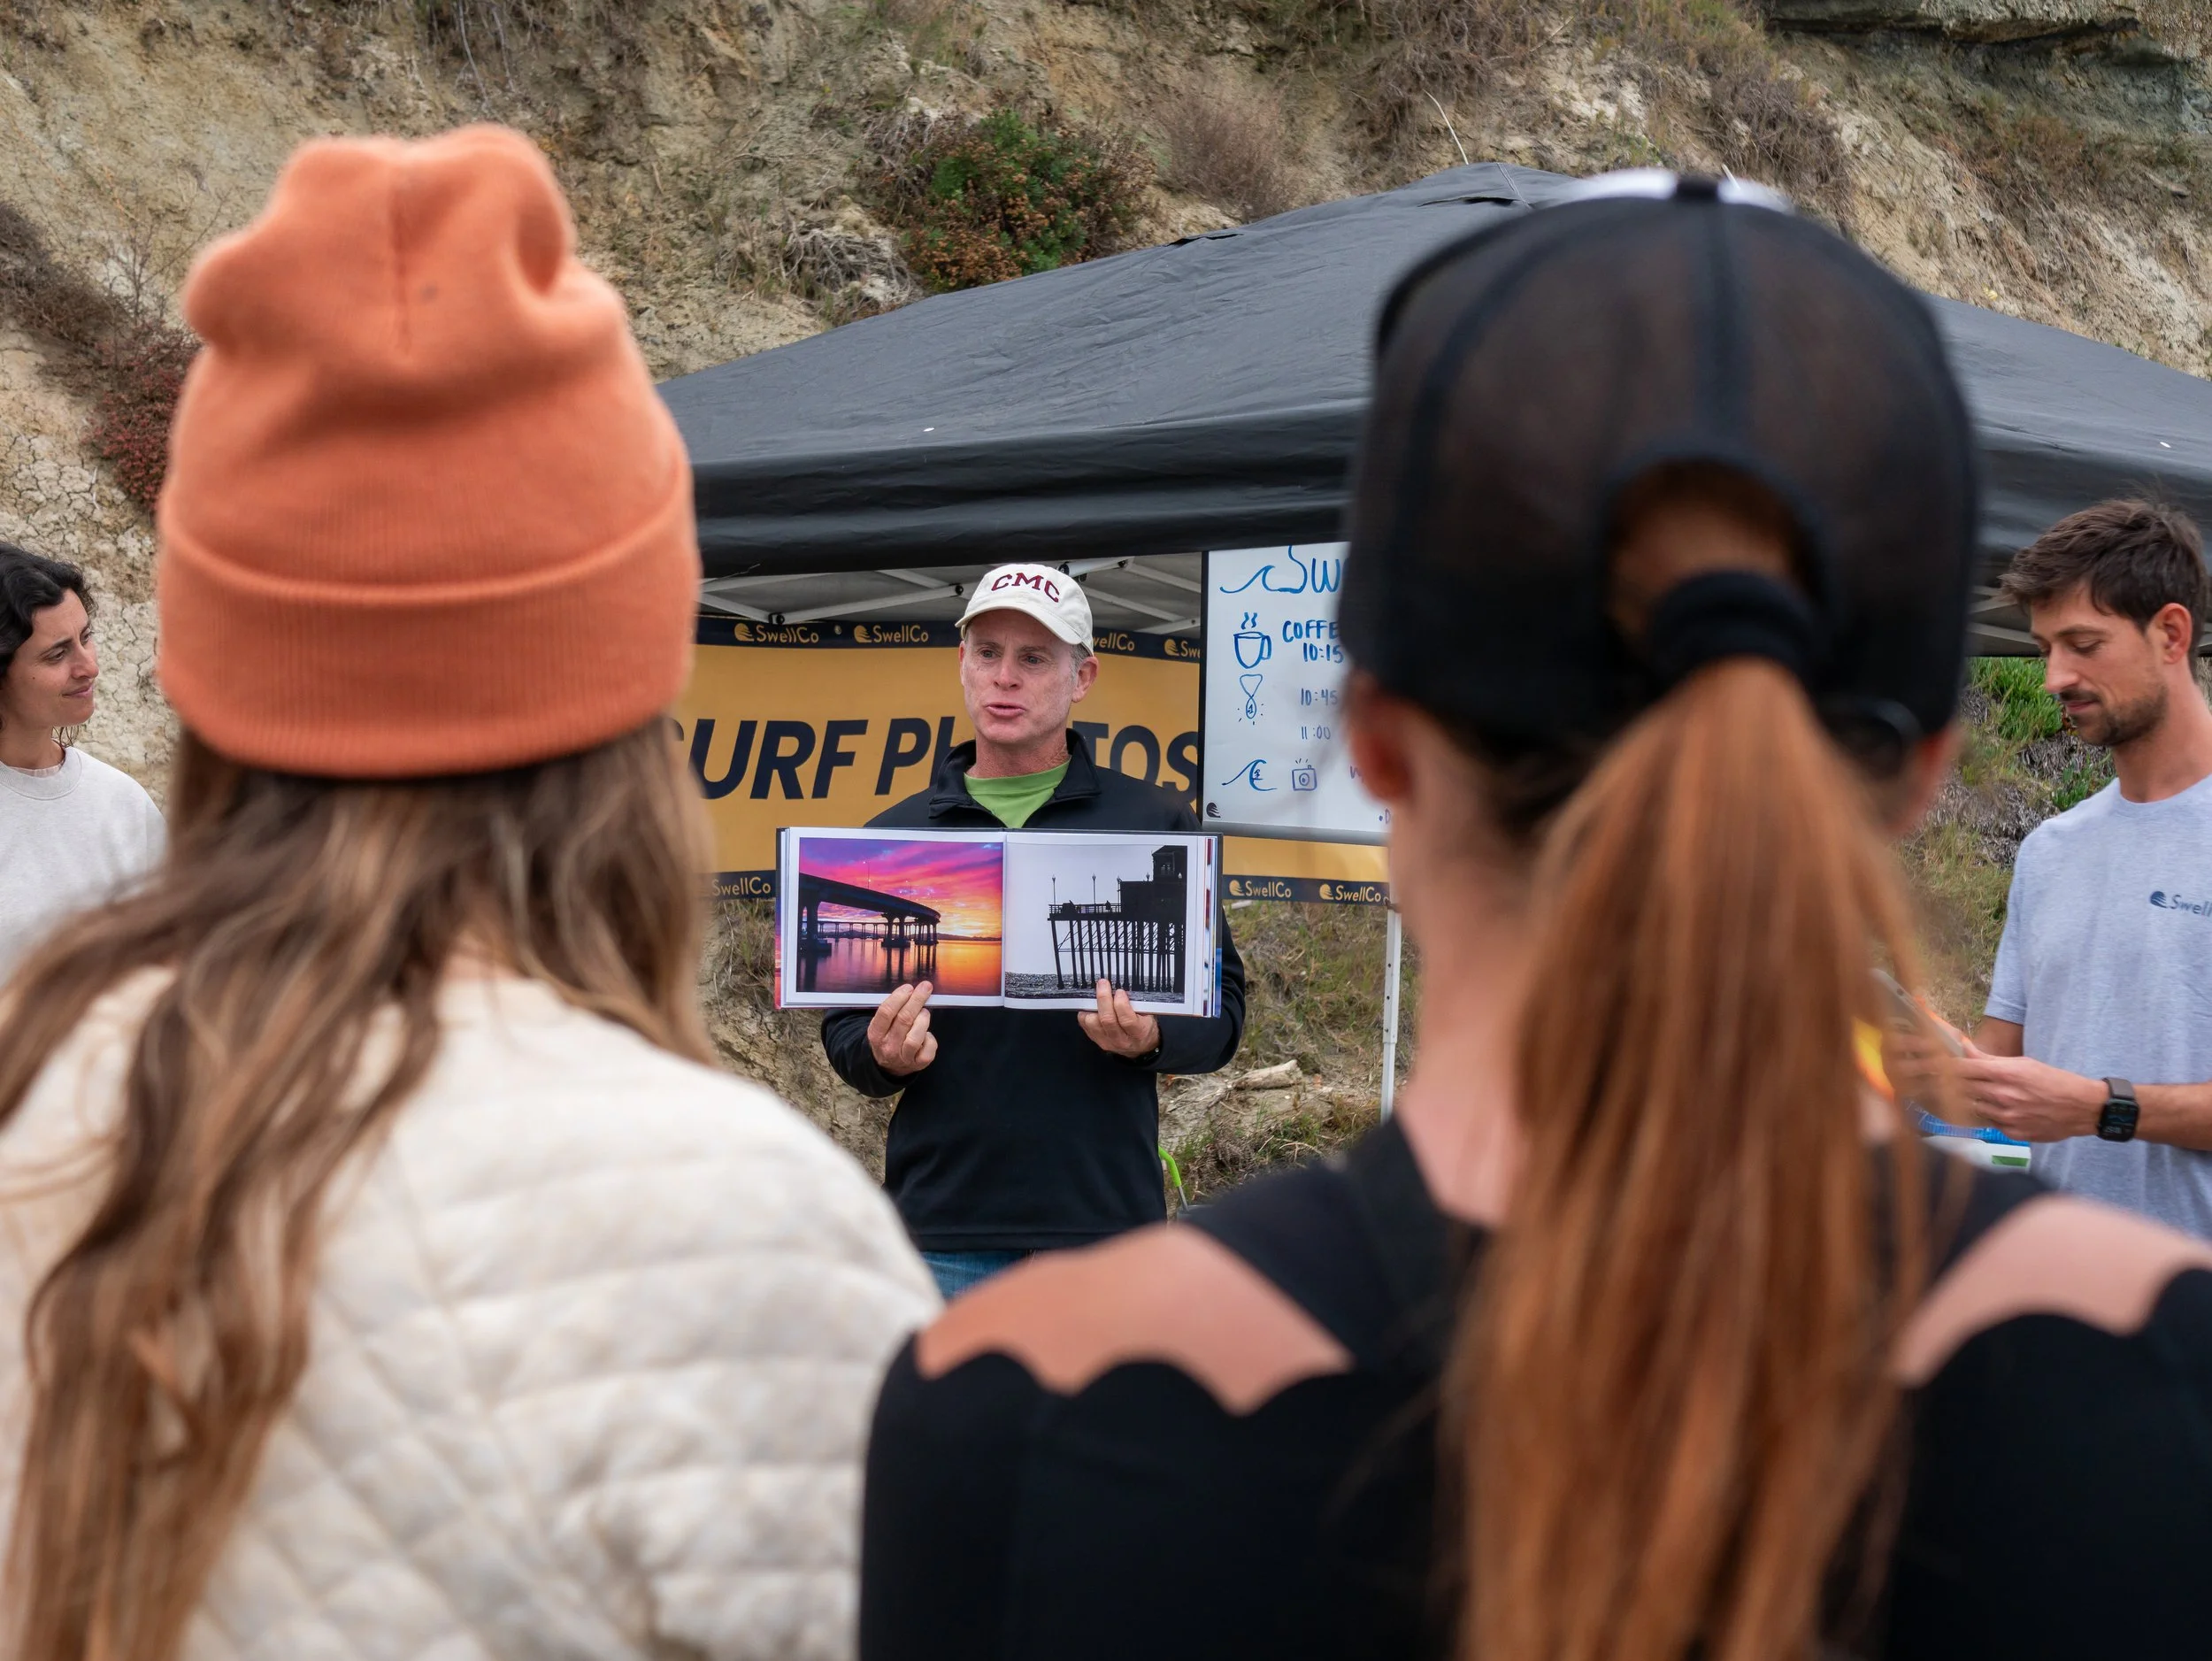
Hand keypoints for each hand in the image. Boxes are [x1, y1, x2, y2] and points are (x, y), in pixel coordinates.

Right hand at [867, 982, 937, 1077]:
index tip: (908, 988)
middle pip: (903, 1020)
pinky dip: (930, 1038)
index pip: (886, 1012)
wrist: (888, 1066)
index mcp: (876, 1034)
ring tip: (924, 1012)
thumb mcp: (881, 1025)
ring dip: (922, 1019)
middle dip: (916, 1000)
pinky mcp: (918, 1064)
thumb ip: (892, 1010)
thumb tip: (911, 991)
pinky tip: (926, 1033)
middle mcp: (888, 1047)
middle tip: (925, 988)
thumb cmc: (888, 1038)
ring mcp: (903, 1057)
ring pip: (915, 1037)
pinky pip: (928, 1049)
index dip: (899, 997)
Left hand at [1077, 979, 1159, 1059]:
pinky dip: (1086, 1012)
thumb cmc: (1144, 1027)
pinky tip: (1092, 1006)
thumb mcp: (1148, 1015)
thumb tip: (1121, 987)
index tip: (1120, 991)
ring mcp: (1106, 1041)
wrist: (1139, 1047)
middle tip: (1103, 984)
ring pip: (1093, 1022)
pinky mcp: (1096, 1040)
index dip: (1121, 1003)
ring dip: (1093, 1006)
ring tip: (1097, 996)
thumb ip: (1137, 1004)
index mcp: (1138, 1033)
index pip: (1127, 1020)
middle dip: (1103, 998)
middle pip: (1107, 1019)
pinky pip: (1085, 1024)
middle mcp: (1121, 1040)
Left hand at [1955, 1039, 2103, 1141]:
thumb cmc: (2054, 1081)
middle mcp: (2004, 1096)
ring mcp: (2007, 1117)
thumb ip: (1990, 1059)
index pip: (1963, 1069)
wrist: (2083, 1108)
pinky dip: (1988, 1115)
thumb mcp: (2024, 1063)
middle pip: (1962, 1089)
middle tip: (1942, 1081)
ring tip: (1976, 1095)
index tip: (1935, 1065)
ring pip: (1973, 1108)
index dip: (1945, 1067)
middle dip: (1951, 1084)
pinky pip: (1989, 1122)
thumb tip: (1963, 1046)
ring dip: (1971, 1101)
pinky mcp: (2013, 1133)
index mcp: (2006, 1074)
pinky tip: (1997, 1110)